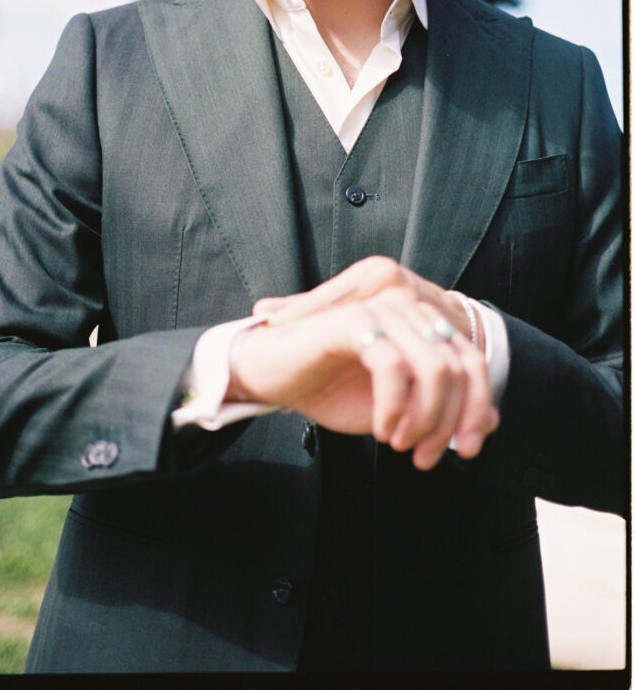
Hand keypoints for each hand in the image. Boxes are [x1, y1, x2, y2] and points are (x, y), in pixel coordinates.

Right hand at [230, 258, 497, 468]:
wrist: (270, 377)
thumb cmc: (329, 389)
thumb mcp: (397, 409)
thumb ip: (442, 409)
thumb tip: (492, 422)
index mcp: (420, 323)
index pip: (473, 362)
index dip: (477, 409)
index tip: (467, 451)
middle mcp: (406, 307)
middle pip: (460, 368)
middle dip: (449, 422)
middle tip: (423, 455)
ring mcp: (379, 309)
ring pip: (435, 367)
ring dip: (425, 418)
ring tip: (400, 443)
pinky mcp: (351, 320)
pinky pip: (393, 365)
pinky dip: (394, 406)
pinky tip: (383, 428)